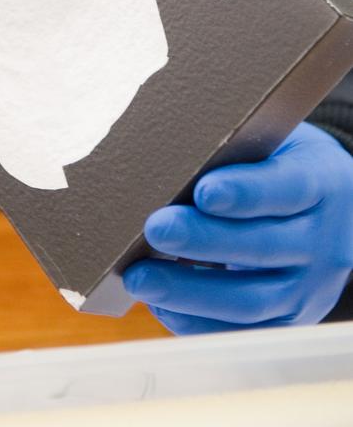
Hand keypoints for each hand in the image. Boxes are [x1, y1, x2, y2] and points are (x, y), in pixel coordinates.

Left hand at [123, 122, 352, 332]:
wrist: (335, 209)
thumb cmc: (280, 165)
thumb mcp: (272, 143)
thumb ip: (232, 151)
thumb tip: (162, 159)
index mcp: (320, 184)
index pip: (286, 188)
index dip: (245, 192)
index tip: (203, 191)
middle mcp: (321, 242)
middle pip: (262, 247)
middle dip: (202, 241)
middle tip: (154, 228)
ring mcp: (309, 288)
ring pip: (250, 299)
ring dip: (189, 291)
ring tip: (141, 279)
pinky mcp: (289, 319)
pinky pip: (242, 331)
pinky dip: (198, 321)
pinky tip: (161, 304)